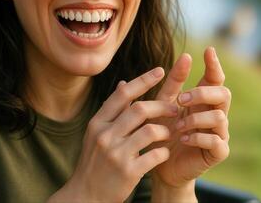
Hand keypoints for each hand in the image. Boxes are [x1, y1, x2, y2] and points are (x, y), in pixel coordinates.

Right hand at [49, 68, 176, 202]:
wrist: (85, 196)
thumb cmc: (94, 162)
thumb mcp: (97, 133)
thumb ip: (112, 110)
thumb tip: (124, 83)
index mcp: (98, 123)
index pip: (123, 94)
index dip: (144, 80)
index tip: (161, 70)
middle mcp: (105, 135)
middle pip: (139, 109)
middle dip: (162, 106)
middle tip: (175, 108)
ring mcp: (116, 154)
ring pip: (150, 130)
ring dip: (165, 130)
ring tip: (169, 134)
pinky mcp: (128, 172)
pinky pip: (155, 155)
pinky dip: (163, 152)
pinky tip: (163, 153)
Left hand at [151, 47, 230, 189]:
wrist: (160, 163)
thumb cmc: (163, 130)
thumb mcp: (164, 104)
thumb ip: (172, 83)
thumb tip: (179, 58)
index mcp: (203, 100)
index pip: (215, 78)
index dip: (214, 65)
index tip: (208, 50)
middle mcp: (215, 113)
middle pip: (223, 93)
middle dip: (202, 93)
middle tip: (181, 99)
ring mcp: (219, 132)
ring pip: (219, 116)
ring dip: (196, 118)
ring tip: (178, 126)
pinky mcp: (218, 152)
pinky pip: (217, 140)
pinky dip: (198, 137)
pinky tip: (183, 138)